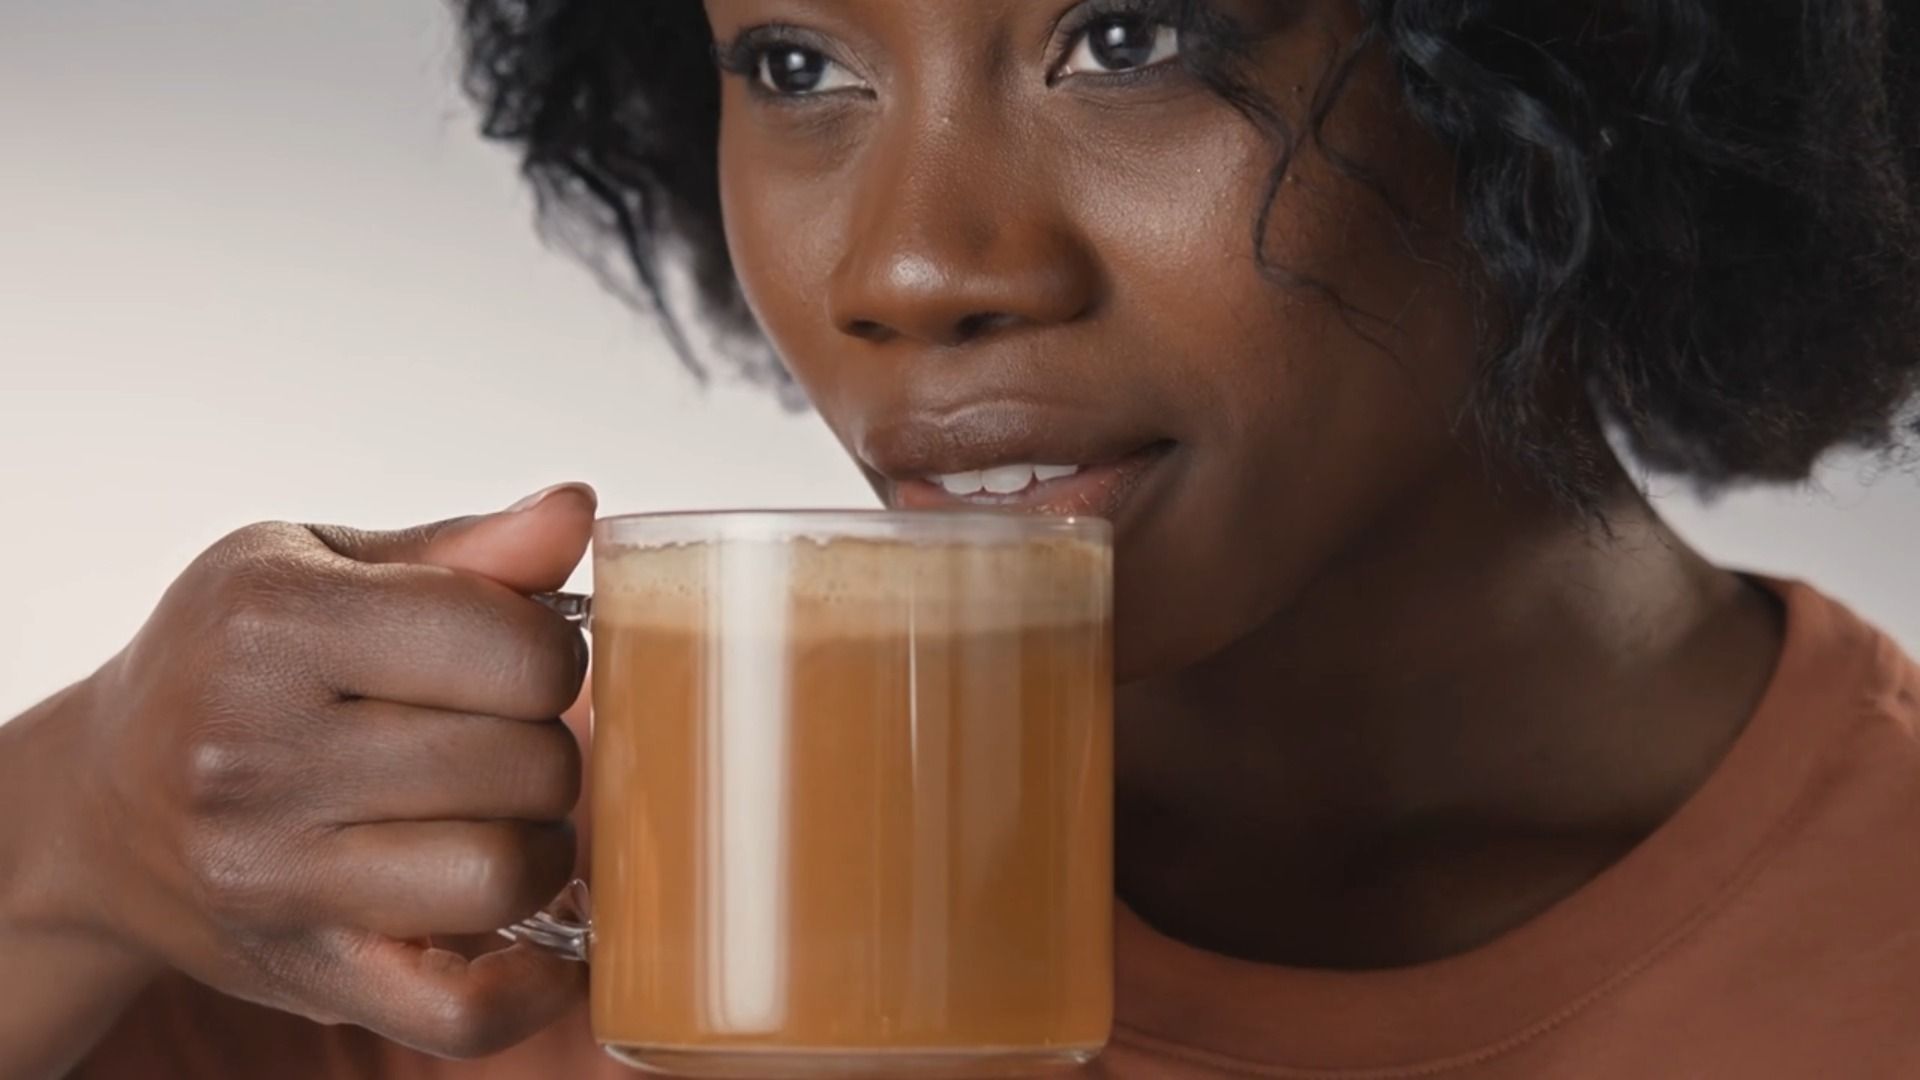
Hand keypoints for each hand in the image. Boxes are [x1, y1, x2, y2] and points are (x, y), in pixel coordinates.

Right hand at [58, 484, 596, 1057]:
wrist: (102, 802)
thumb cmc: (236, 661)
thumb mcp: (322, 566)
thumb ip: (463, 547)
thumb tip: (577, 511)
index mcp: (274, 624)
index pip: (515, 649)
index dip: (552, 655)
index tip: (520, 663)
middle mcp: (256, 752)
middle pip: (524, 764)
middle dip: (548, 749)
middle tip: (507, 743)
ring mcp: (273, 876)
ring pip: (504, 876)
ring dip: (541, 850)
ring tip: (504, 819)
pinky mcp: (302, 972)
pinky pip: (459, 1013)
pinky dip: (530, 987)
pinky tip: (544, 940)